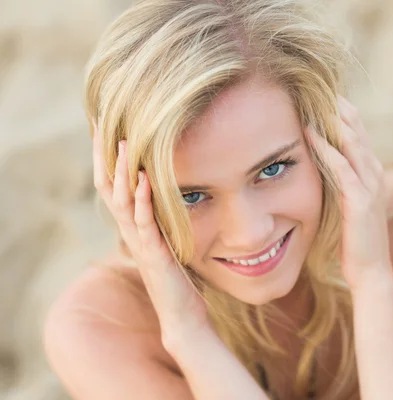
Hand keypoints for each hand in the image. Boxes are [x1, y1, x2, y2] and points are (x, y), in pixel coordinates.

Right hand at [92, 124, 208, 346]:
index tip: (105, 127)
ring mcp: (141, 243)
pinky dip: (144, 200)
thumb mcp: (167, 242)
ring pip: (122, 202)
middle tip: (101, 123)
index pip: (113, 187)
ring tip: (123, 140)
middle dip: (104, 155)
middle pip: (108, 188)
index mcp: (135, 227)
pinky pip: (146, 224)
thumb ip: (162, 221)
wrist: (182, 317)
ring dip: (122, 170)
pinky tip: (145, 178)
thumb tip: (166, 198)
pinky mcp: (155, 255)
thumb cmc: (178, 280)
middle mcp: (132, 232)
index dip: (106, 158)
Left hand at [309, 96, 392, 288]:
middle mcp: (373, 175)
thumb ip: (343, 186)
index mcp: (370, 175)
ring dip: (334, 120)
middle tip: (321, 85)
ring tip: (316, 99)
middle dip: (340, 108)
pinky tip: (310, 134)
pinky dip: (326, 149)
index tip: (325, 94)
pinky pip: (342, 168)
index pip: (358, 135)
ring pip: (352, 143)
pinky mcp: (360, 202)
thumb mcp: (350, 206)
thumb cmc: (356, 242)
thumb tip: (327, 171)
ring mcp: (369, 187)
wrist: (371, 271)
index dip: (344, 113)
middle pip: (358, 131)